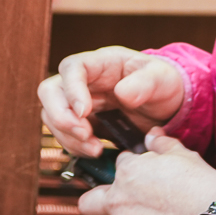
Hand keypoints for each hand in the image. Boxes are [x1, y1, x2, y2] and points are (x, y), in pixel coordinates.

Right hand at [38, 47, 186, 157]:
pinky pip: (64, 134)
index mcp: (102, 62)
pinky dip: (75, 146)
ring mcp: (78, 101)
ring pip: (52, 116)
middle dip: (61, 117)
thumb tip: (122, 92)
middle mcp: (84, 80)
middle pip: (50, 92)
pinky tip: (94, 152)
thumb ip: (145, 83)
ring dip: (68, 136)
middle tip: (85, 135)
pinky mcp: (80, 122)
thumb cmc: (163, 85)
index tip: (85, 112)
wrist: (165, 107)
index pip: (71, 67)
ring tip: (95, 149)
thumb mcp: (162, 80)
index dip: (71, 89)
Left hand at [79, 130, 215, 214]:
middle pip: (90, 202)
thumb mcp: (183, 155)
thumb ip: (161, 143)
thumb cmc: (200, 184)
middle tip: (121, 203)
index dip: (133, 171)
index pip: (120, 167)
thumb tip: (152, 134)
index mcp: (126, 172)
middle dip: (97, 201)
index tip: (145, 178)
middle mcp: (117, 200)